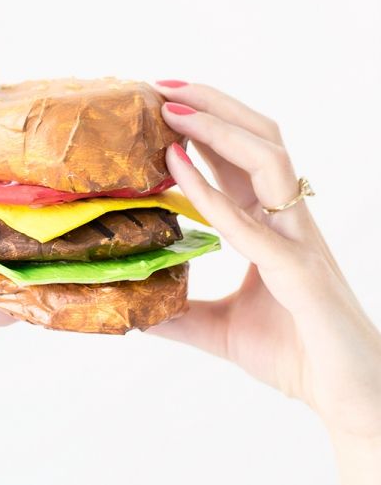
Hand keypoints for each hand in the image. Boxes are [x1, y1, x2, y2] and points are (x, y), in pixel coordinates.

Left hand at [151, 81, 380, 484]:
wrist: (349, 399)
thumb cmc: (297, 355)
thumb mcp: (221, 329)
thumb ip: (182, 314)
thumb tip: (136, 310)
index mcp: (272, 224)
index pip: (240, 156)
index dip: (205, 123)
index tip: (162, 102)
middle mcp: (286, 219)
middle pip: (258, 136)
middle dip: (211, 103)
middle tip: (161, 86)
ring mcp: (297, 239)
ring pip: (268, 156)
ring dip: (216, 127)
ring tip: (170, 110)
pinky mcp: (300, 271)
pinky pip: (252, 221)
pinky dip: (210, 190)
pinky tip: (177, 167)